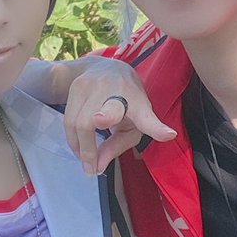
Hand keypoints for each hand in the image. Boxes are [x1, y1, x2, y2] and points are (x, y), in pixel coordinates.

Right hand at [63, 57, 175, 173]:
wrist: (106, 67)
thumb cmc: (126, 102)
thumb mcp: (132, 125)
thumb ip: (117, 147)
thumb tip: (97, 167)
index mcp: (137, 102)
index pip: (146, 115)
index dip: (155, 128)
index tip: (168, 135)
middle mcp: (116, 90)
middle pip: (100, 117)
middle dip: (90, 146)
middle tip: (90, 168)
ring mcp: (94, 85)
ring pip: (77, 123)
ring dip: (79, 147)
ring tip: (85, 159)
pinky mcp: (76, 85)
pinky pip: (68, 119)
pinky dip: (72, 138)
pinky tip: (78, 145)